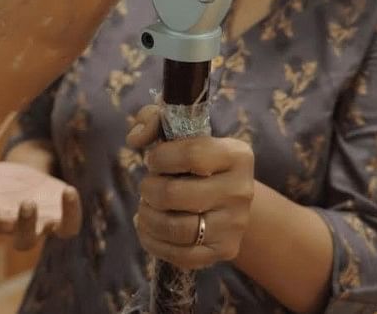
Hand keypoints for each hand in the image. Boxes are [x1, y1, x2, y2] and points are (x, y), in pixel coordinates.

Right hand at [0, 162, 81, 249]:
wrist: (41, 181)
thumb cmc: (7, 183)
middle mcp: (8, 226)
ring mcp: (36, 226)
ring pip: (28, 239)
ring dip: (27, 223)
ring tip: (27, 203)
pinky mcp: (62, 222)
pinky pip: (69, 224)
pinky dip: (71, 209)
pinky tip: (68, 190)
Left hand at [126, 104, 254, 269]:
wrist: (229, 197)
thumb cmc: (197, 161)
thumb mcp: (181, 132)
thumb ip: (153, 120)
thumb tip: (135, 138)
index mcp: (236, 155)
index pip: (192, 155)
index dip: (160, 158)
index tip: (153, 160)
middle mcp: (241, 190)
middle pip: (175, 194)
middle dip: (149, 189)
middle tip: (147, 186)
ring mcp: (235, 224)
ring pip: (176, 228)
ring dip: (148, 217)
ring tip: (146, 207)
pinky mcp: (225, 250)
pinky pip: (181, 254)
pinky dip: (153, 241)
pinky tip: (148, 227)